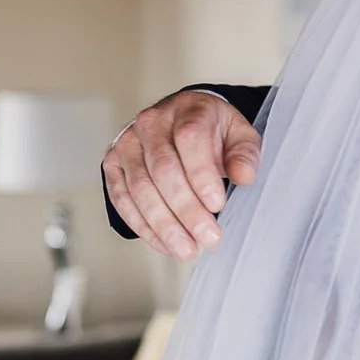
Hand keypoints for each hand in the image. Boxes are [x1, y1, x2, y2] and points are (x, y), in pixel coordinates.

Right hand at [101, 90, 259, 260]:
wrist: (182, 121)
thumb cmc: (212, 131)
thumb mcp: (239, 135)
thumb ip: (245, 154)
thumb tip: (245, 176)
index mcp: (187, 110)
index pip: (190, 139)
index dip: (202, 175)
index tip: (217, 204)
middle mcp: (151, 123)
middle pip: (163, 170)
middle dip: (186, 209)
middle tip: (208, 237)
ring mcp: (128, 144)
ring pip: (140, 188)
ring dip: (164, 224)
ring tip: (187, 249)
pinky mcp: (114, 165)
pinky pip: (123, 199)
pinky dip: (143, 225)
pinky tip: (164, 243)